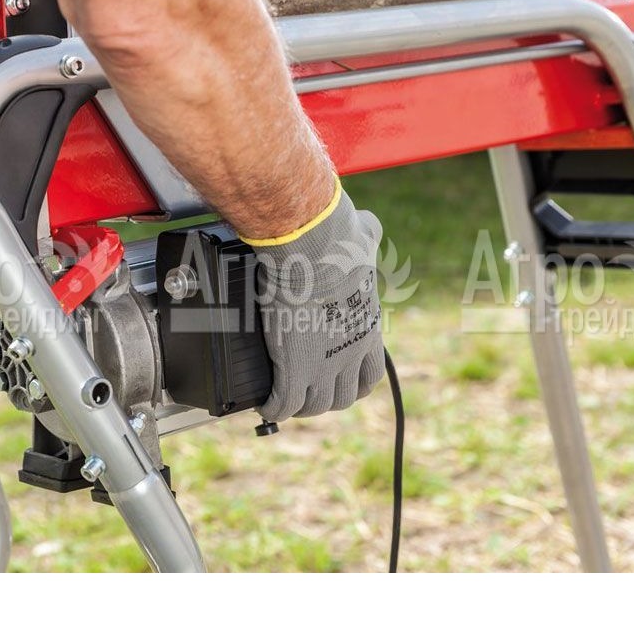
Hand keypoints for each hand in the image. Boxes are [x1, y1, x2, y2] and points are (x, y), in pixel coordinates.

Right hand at [251, 184, 385, 420]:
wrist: (312, 249)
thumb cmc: (336, 240)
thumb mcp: (363, 239)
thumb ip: (367, 238)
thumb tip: (366, 225)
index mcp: (367, 330)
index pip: (369, 375)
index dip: (355, 382)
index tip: (342, 380)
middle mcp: (351, 354)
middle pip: (343, 398)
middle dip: (325, 399)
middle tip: (307, 393)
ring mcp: (324, 365)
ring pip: (313, 406)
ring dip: (298, 407)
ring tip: (281, 401)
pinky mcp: (294, 368)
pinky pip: (282, 403)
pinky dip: (272, 408)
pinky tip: (263, 405)